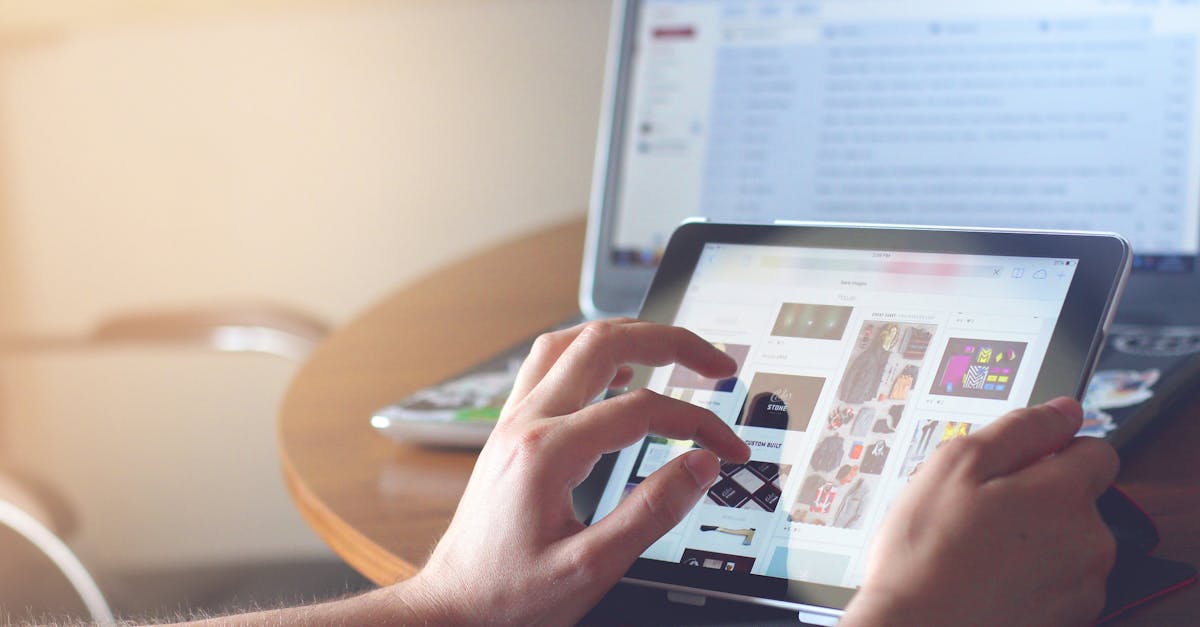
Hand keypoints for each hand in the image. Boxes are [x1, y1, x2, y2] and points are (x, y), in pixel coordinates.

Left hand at [397, 319, 750, 624]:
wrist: (451, 608)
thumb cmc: (509, 596)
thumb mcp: (591, 568)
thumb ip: (651, 513)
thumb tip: (700, 466)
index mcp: (547, 452)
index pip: (641, 409)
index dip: (697, 423)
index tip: (728, 448)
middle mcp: (525, 423)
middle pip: (602, 343)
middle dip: (669, 341)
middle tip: (715, 362)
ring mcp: (513, 422)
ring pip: (570, 342)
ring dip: (627, 336)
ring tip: (672, 349)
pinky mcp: (510, 433)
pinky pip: (549, 366)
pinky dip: (591, 355)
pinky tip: (617, 373)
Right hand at [842, 398, 1118, 626]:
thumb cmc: (925, 554)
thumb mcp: (955, 465)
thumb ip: (1018, 429)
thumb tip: (1063, 411)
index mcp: (1064, 494)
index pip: (1096, 449)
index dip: (1054, 449)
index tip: (1018, 463)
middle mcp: (1089, 541)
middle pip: (1081, 498)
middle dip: (1040, 496)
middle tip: (981, 508)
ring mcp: (1082, 586)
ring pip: (1070, 542)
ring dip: (1036, 538)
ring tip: (979, 547)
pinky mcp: (1069, 619)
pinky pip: (1060, 582)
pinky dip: (1033, 577)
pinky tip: (988, 577)